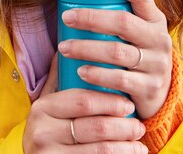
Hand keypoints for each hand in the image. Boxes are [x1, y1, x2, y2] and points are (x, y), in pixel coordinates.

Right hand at [23, 54, 147, 152]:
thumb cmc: (47, 129)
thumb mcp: (47, 103)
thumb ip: (60, 76)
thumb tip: (72, 40)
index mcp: (42, 108)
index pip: (83, 100)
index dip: (110, 101)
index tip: (128, 104)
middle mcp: (42, 132)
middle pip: (95, 126)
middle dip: (123, 126)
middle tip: (139, 125)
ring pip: (100, 150)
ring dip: (126, 146)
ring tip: (140, 142)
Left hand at [58, 0, 172, 119]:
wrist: (159, 94)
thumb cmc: (139, 52)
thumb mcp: (139, 32)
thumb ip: (121, 15)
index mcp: (154, 19)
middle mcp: (158, 39)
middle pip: (124, 23)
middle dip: (91, 18)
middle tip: (67, 17)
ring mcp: (156, 64)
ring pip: (117, 52)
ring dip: (87, 48)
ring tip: (65, 47)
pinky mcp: (149, 88)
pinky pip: (119, 79)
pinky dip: (98, 74)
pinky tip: (81, 71)